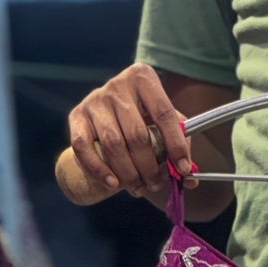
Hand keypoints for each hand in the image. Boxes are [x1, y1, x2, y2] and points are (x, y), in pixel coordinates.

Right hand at [62, 62, 196, 202]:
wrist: (106, 111)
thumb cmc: (141, 118)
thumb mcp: (162, 122)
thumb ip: (179, 144)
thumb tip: (191, 179)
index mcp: (143, 78)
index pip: (164, 113)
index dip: (176, 144)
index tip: (183, 169)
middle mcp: (117, 85)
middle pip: (137, 135)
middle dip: (149, 167)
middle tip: (155, 184)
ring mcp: (95, 100)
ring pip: (113, 144)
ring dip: (128, 174)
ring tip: (138, 188)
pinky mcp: (76, 116)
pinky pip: (84, 148)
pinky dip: (99, 170)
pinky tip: (113, 184)